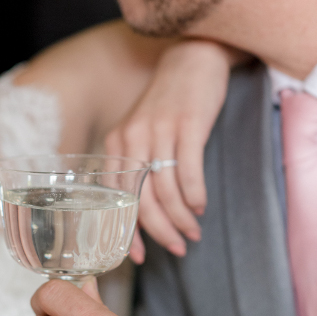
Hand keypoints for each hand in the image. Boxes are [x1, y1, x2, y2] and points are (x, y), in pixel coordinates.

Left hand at [106, 41, 240, 261]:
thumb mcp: (143, 131)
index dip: (128, 231)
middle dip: (160, 231)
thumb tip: (146, 212)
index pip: (116, 198)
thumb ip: (138, 165)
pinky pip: (188, 171)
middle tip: (178, 248)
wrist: (191, 59)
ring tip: (194, 232)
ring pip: (166, 190)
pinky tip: (200, 207)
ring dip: (181, 217)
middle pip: (142, 200)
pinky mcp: (186, 125)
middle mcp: (131, 138)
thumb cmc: (169, 103)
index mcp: (116, 143)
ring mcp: (158, 131)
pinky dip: (194, 195)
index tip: (138, 256)